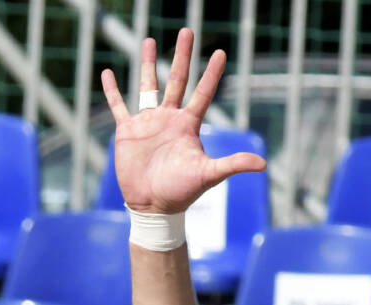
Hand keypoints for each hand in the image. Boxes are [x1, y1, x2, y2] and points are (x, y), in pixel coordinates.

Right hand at [101, 29, 264, 214]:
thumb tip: (263, 164)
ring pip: (148, 86)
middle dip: (182, 56)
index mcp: (188, 124)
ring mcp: (148, 123)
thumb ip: (232, 164)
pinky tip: (107, 73)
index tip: (220, 52)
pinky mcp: (127, 132)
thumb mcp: (208, 175)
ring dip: (148, 64)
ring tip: (149, 40)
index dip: (212, 74)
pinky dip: (112, 91)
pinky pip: (118, 106)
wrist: (153, 206)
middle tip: (187, 32)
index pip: (203, 93)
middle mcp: (169, 118)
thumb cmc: (182, 191)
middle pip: (177, 80)